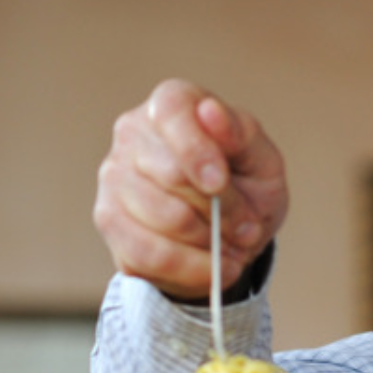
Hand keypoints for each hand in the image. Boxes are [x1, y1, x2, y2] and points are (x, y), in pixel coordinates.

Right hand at [93, 78, 287, 299]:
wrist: (230, 233)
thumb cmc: (246, 185)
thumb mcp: (263, 161)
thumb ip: (243, 136)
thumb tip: (211, 112)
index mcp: (172, 103)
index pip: (171, 112)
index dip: (196, 149)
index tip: (219, 183)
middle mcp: (133, 133)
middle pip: (172, 175)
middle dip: (222, 210)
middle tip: (247, 228)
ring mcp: (114, 177)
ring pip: (164, 218)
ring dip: (210, 242)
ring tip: (232, 247)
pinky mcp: (109, 221)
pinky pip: (148, 254)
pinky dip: (191, 268)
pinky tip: (214, 269)